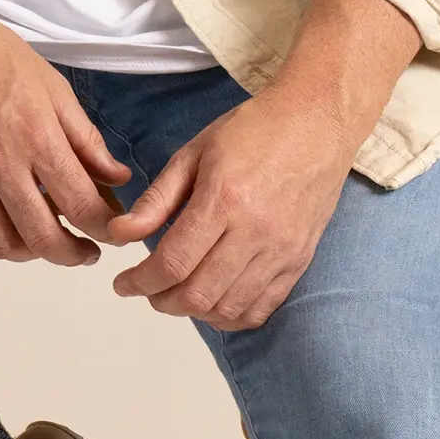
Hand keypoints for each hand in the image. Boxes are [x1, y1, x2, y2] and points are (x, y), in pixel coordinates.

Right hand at [0, 1, 132, 268]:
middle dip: (72, 254)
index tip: (113, 234)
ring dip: (31, 255)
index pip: (82, 204)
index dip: (105, 229)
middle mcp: (0, 167)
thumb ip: (85, 138)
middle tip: (85, 251)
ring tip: (45, 243)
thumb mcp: (53, 86)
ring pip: (2, 245)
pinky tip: (4, 238)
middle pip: (43, 237)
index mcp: (37, 138)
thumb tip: (118, 178)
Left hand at [101, 88, 364, 331]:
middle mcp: (255, 231)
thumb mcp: (194, 152)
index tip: (123, 283)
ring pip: (228, 308)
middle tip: (147, 289)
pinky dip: (231, 316)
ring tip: (176, 294)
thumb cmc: (253, 130)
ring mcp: (282, 250)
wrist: (318, 122)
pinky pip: (262, 308)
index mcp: (223, 199)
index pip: (173, 262)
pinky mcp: (300, 259)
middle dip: (161, 300)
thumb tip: (121, 235)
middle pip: (198, 294)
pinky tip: (213, 302)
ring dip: (194, 312)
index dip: (140, 282)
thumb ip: (157, 199)